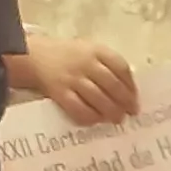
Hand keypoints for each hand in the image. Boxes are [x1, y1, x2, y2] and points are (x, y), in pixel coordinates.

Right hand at [18, 35, 138, 125]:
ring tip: (117, 119)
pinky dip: (90, 116)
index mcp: (96, 50)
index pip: (121, 67)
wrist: (34, 56)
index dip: (131, 85)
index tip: (135, 97)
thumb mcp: (89, 51)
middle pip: (112, 85)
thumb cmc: (68, 56)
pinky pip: (78, 108)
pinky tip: (96, 120)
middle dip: (125, 101)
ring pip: (97, 98)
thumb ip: (107, 65)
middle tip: (131, 112)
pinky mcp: (59, 92)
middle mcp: (85, 63)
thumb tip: (129, 90)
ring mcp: (72, 78)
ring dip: (111, 111)